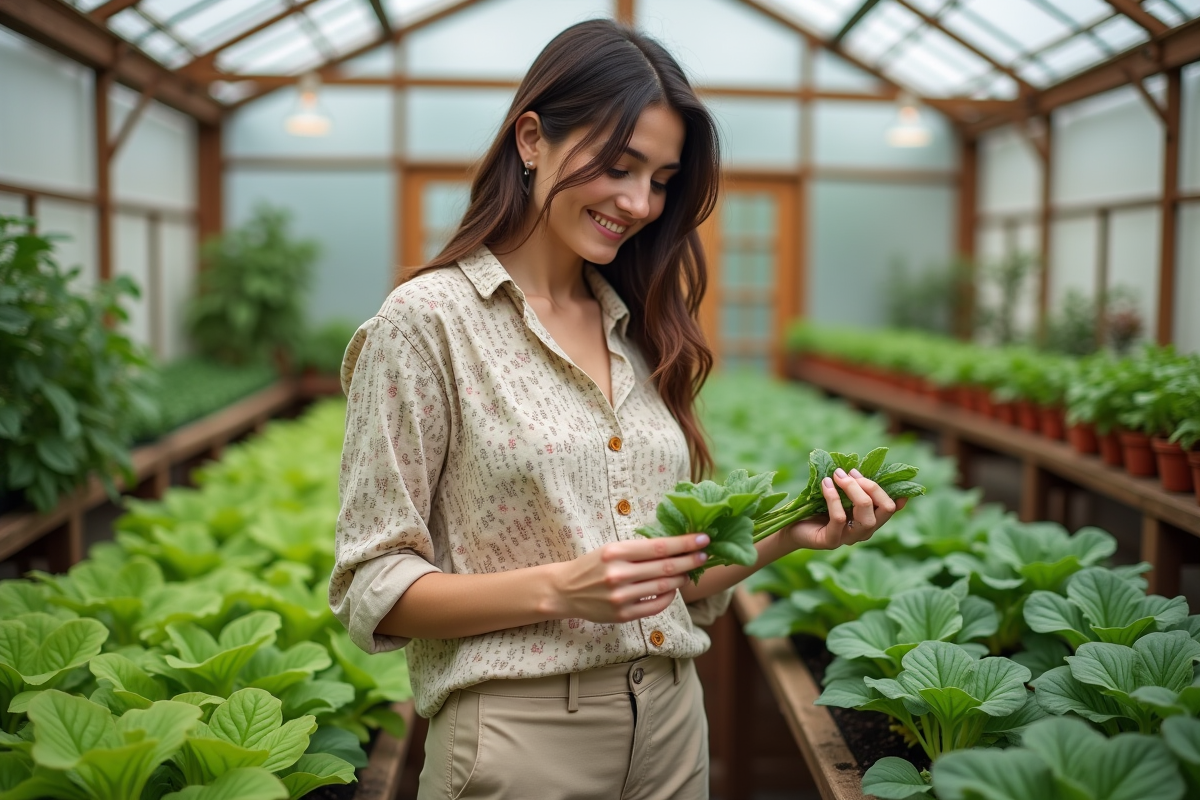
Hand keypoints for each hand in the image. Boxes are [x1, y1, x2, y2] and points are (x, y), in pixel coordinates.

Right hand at [545, 534, 710, 622]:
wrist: (565, 591)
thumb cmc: (592, 565)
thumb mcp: (611, 549)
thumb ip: (639, 549)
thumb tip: (674, 545)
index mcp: (616, 552)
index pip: (659, 547)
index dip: (685, 543)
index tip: (703, 539)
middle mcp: (619, 574)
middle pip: (666, 567)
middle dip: (690, 560)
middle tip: (705, 555)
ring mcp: (621, 597)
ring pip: (664, 586)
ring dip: (682, 578)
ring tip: (690, 571)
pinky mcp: (623, 615)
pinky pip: (656, 605)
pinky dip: (669, 596)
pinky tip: (673, 589)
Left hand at [785, 467, 906, 550]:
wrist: (791, 525)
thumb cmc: (815, 506)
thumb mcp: (837, 493)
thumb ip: (851, 485)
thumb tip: (856, 468)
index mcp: (869, 518)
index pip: (891, 508)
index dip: (897, 493)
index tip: (887, 476)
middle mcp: (864, 531)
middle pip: (885, 509)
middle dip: (871, 486)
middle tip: (850, 473)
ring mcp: (849, 538)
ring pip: (866, 516)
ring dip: (854, 490)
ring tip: (837, 475)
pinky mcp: (831, 541)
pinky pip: (840, 519)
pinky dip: (833, 498)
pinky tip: (825, 484)